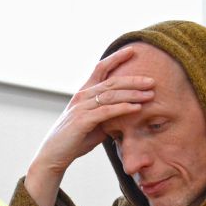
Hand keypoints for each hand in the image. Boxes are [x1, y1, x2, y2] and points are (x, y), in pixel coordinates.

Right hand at [25, 46, 155, 205]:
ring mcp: (81, 107)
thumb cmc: (75, 140)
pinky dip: (123, 108)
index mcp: (84, 93)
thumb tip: (127, 112)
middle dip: (133, 80)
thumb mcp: (95, 124)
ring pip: (111, 95)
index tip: (132, 50)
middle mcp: (82, 96)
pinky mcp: (82, 120)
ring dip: (132, 94)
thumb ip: (108, 115)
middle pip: (111, 81)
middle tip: (152, 80)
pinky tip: (137, 108)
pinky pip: (107, 111)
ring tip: (150, 94)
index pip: (100, 69)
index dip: (116, 58)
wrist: (54, 155)